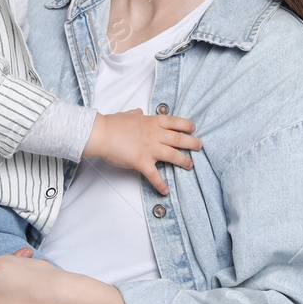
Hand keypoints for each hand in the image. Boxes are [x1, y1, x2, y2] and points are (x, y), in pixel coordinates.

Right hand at [82, 109, 201, 194]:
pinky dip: (161, 184)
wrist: (102, 134)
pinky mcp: (142, 162)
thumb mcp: (128, 115)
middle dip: (192, 143)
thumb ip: (136, 114)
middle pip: (179, 139)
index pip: (174, 122)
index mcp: (152, 122)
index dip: (186, 126)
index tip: (193, 128)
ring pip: (173, 155)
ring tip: (190, 165)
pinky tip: (166, 191)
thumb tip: (138, 112)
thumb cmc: (113, 123)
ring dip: (184, 161)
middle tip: (199, 146)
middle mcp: (155, 135)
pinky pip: (154, 176)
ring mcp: (150, 149)